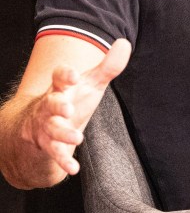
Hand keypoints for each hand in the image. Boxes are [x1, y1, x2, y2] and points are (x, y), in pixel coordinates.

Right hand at [23, 38, 130, 175]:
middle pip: (50, 102)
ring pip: (51, 128)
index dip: (65, 75)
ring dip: (62, 133)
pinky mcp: (48, 145)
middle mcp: (50, 105)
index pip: (58, 76)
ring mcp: (46, 125)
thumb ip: (108, 66)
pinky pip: (54, 153)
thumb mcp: (92, 83)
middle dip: (57, 105)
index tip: (75, 75)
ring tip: (78, 137)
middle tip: (68, 108)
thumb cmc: (73, 98)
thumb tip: (124, 43)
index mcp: (61, 87)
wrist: (42, 126)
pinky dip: (63, 160)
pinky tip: (73, 168)